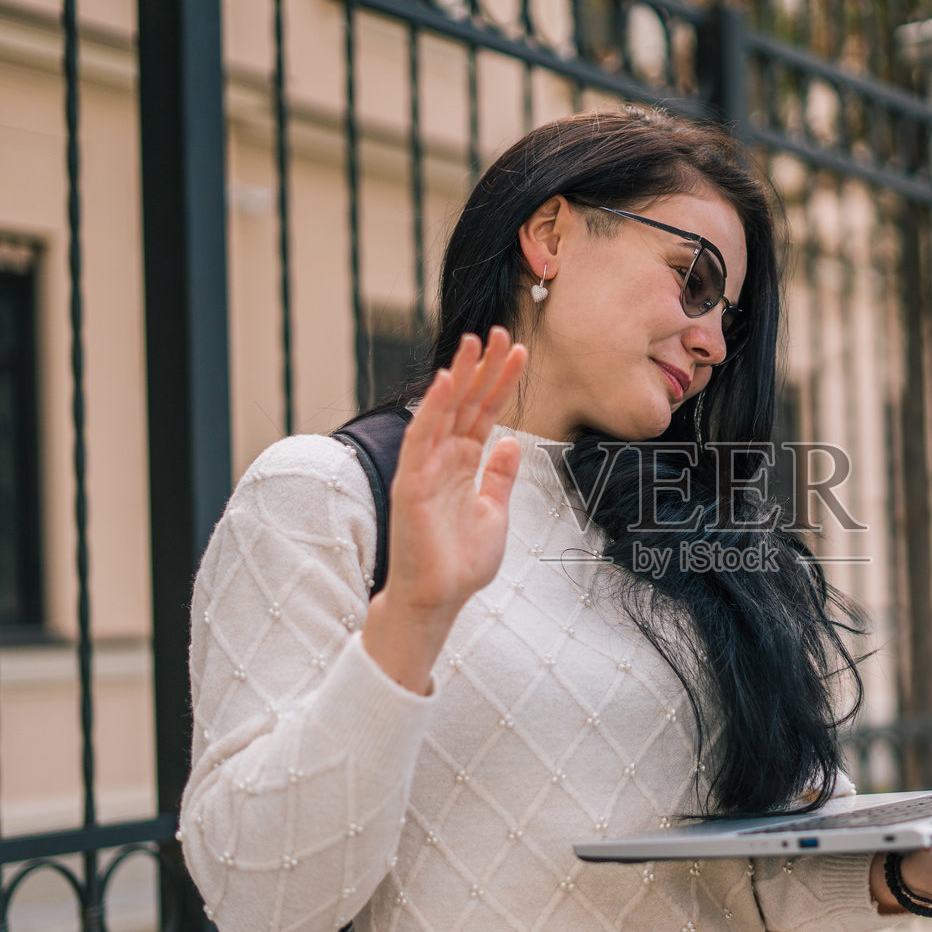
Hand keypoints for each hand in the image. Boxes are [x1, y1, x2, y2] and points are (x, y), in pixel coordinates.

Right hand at [362, 328, 527, 692]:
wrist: (438, 599)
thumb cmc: (461, 562)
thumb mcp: (494, 513)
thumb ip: (499, 476)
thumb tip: (510, 441)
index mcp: (464, 464)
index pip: (485, 413)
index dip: (501, 382)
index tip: (519, 352)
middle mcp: (443, 459)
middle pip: (466, 403)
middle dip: (483, 368)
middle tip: (501, 332)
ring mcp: (425, 469)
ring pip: (443, 412)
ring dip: (459, 375)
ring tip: (474, 342)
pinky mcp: (411, 484)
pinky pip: (422, 439)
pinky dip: (432, 410)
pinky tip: (446, 382)